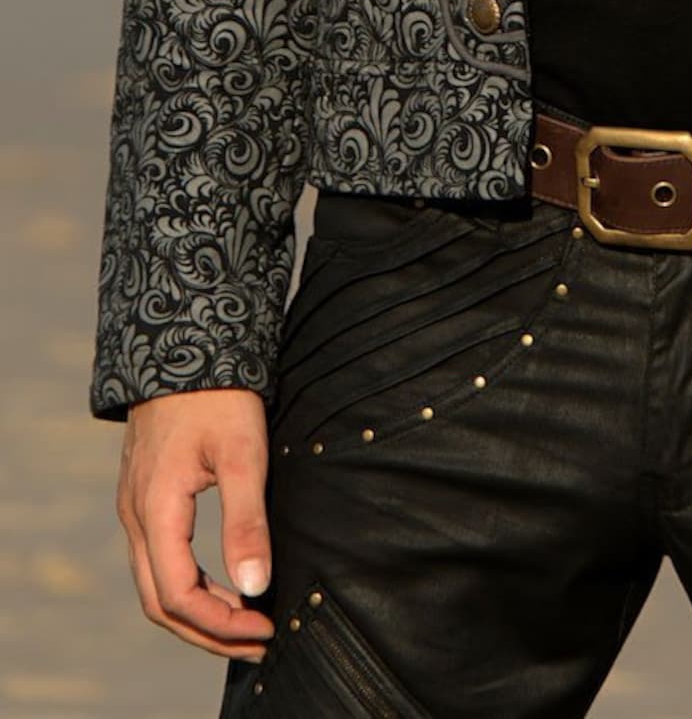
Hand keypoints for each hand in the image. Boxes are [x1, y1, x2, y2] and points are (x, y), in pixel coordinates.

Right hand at [116, 387, 275, 661]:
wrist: (185, 340)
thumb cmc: (218, 393)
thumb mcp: (243, 453)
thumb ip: (246, 522)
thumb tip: (255, 587)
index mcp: (156, 511)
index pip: (178, 596)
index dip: (220, 625)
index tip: (265, 628)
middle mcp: (136, 516)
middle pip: (161, 602)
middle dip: (208, 633)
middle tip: (259, 640)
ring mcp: (136, 506)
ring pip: (156, 583)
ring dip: (199, 612)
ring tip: (246, 621)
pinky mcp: (146, 495)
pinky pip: (158, 559)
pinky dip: (189, 585)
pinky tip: (224, 583)